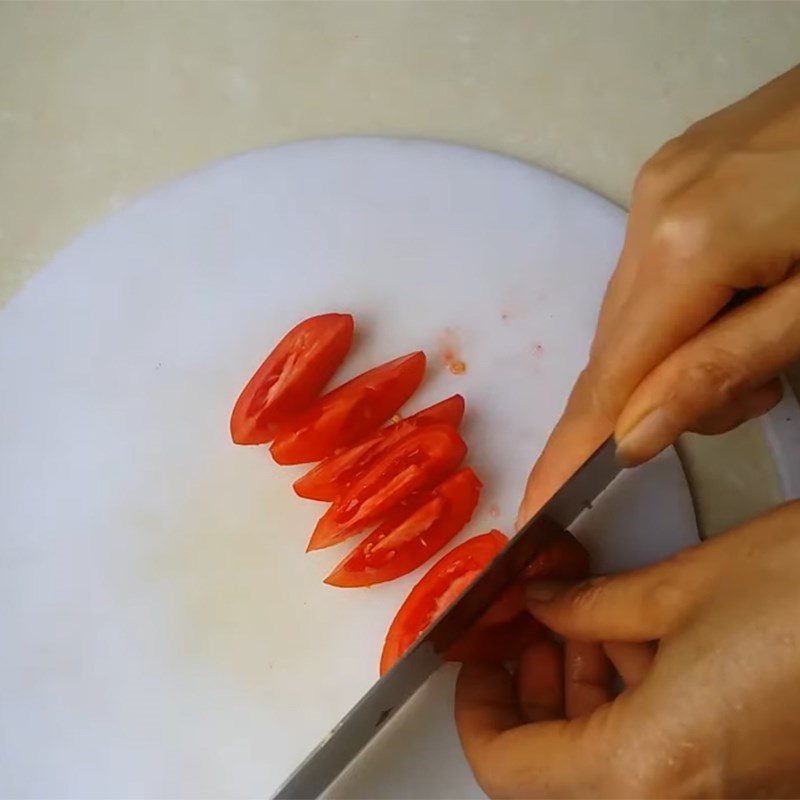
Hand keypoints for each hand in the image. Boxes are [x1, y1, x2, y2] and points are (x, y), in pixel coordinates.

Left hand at [456, 502, 799, 797]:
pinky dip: (636, 698)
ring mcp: (729, 792)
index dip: (478, 710)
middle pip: (561, 768)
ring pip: (613, 759)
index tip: (476, 660)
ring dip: (584, 690)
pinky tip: (636, 636)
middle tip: (529, 627)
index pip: (510, 769)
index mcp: (651, 766)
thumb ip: (591, 606)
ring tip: (583, 619)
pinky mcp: (756, 772)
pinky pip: (667, 750)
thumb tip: (544, 605)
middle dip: (534, 692)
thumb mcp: (679, 587)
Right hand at [518, 63, 799, 525]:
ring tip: (765, 332)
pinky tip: (742, 291)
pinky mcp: (674, 172)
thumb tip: (633, 436)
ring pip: (635, 309)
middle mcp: (652, 209)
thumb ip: (724, 369)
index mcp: (688, 243)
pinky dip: (684, 306)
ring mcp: (660, 183)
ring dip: (680, 348)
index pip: (610, 377)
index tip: (532, 509)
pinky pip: (651, 267)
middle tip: (755, 394)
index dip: (571, 451)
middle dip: (663, 394)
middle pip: (618, 345)